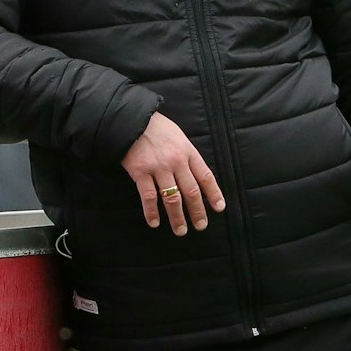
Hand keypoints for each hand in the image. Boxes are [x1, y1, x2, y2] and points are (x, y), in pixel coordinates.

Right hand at [121, 112, 226, 234]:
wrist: (132, 119)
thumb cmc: (157, 128)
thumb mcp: (179, 136)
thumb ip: (187, 155)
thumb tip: (196, 176)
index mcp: (188, 152)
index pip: (205, 176)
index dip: (214, 194)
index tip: (219, 208)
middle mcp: (176, 161)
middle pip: (191, 191)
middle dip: (197, 211)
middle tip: (201, 226)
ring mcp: (158, 167)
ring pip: (172, 197)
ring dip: (177, 217)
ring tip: (180, 231)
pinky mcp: (140, 172)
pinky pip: (148, 196)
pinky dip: (151, 211)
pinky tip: (155, 222)